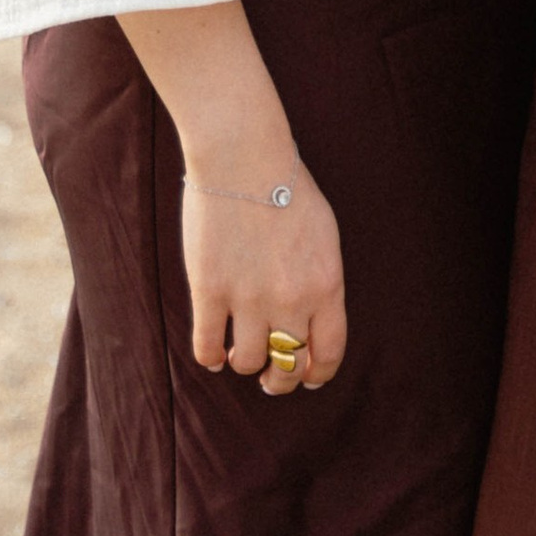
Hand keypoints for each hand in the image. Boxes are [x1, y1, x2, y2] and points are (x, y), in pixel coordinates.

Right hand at [181, 170, 347, 396]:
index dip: (317, 374)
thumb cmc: (286, 187)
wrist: (243, 155)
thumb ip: (321, 281)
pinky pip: (207, 346)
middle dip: (281, 380)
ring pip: (249, 362)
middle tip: (271, 378)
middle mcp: (290, 299)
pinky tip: (213, 353)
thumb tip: (315, 321)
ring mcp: (248, 298)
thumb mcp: (324, 235)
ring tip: (240, 355)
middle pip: (289, 367)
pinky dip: (210, 357)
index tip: (308, 378)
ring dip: (245, 364)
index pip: (328, 353)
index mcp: (326, 285)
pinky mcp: (210, 291)